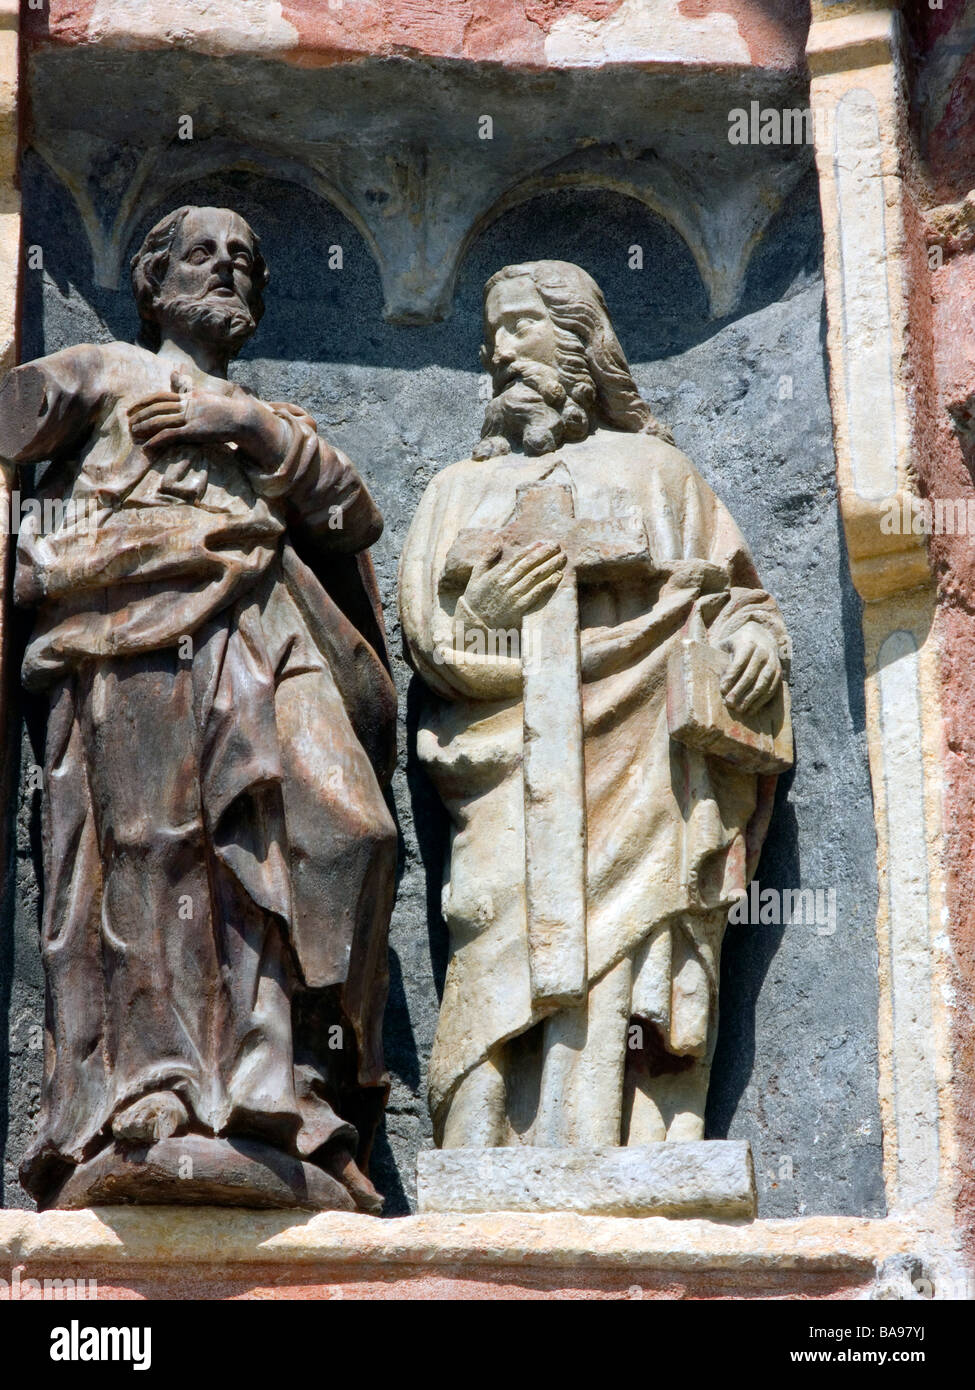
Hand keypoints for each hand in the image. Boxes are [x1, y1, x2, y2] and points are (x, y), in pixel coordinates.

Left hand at [127, 386, 254, 451]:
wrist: (242, 419)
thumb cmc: (227, 411)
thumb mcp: (206, 396)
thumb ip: (190, 390)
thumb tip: (178, 377)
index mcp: (188, 397)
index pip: (159, 396)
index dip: (143, 402)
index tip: (132, 408)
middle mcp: (187, 405)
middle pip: (156, 408)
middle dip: (140, 415)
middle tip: (128, 422)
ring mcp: (190, 418)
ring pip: (160, 421)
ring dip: (144, 427)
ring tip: (133, 434)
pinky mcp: (194, 431)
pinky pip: (170, 435)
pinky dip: (156, 441)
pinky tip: (147, 447)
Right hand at [463, 540, 566, 628]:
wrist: (474, 622)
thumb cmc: (476, 597)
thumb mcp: (476, 574)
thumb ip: (487, 557)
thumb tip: (497, 541)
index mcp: (497, 573)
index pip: (518, 558)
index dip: (532, 549)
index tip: (543, 542)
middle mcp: (506, 582)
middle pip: (529, 565)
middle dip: (544, 554)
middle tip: (557, 546)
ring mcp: (513, 595)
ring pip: (535, 577)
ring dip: (549, 566)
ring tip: (561, 558)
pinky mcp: (518, 608)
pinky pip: (536, 593)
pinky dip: (547, 584)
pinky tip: (557, 576)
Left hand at [719, 623, 782, 714]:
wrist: (761, 635)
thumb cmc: (737, 643)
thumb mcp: (726, 644)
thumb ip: (720, 658)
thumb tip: (710, 678)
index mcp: (748, 643)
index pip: (739, 662)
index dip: (731, 677)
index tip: (722, 689)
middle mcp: (763, 652)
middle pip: (751, 674)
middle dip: (739, 690)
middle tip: (729, 703)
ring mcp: (773, 662)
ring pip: (763, 683)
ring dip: (751, 698)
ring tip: (739, 709)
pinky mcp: (779, 672)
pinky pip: (771, 688)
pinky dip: (761, 700)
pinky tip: (751, 709)